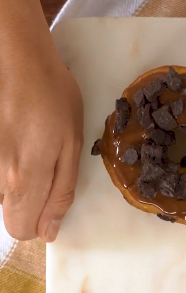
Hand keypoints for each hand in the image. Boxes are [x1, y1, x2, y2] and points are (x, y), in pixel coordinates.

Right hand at [0, 48, 82, 241]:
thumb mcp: (72, 147)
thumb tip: (49, 232)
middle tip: (43, 169)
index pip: (23, 230)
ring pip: (0, 193)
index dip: (40, 222)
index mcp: (24, 180)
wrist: (17, 60)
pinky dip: (7, 161)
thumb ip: (60, 194)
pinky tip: (15, 137)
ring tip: (29, 145)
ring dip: (16, 180)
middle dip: (29, 203)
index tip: (50, 199)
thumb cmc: (53, 100)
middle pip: (8, 215)